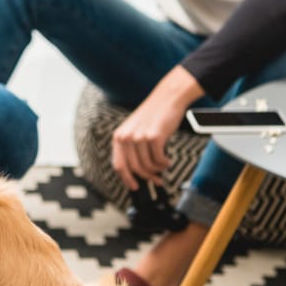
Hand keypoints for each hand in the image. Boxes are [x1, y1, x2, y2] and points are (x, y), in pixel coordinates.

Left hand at [111, 66, 203, 190]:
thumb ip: (133, 149)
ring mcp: (139, 137)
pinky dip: (164, 163)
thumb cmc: (153, 116)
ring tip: (163, 165)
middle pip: (134, 169)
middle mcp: (126, 137)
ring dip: (158, 170)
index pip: (119, 165)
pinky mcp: (154, 137)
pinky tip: (167, 160)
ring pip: (148, 166)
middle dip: (147, 178)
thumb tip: (138, 173)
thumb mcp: (135, 130)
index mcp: (119, 136)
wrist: (167, 98)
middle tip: (157, 181)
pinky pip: (159, 160)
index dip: (127, 179)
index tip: (135, 187)